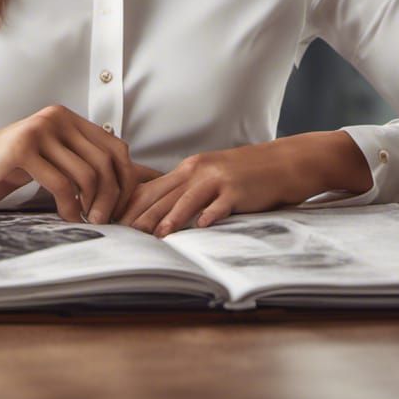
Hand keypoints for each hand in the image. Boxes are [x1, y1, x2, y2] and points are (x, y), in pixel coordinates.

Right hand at [0, 105, 163, 223]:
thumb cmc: (3, 171)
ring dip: (92, 205)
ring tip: (87, 221)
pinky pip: (62, 183)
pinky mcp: (23, 148)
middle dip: (112, 197)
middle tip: (105, 221)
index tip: (120, 209)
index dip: (125, 181)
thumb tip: (133, 183)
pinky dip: (70, 207)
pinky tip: (67, 218)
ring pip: (87, 173)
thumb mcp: (50, 163)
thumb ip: (82, 166)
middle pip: (106, 161)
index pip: (116, 147)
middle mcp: (57, 118)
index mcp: (67, 119)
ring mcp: (39, 130)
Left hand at [115, 135, 348, 237]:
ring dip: (171, 218)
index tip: (116, 224)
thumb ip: (188, 191)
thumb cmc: (245, 174)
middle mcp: (199, 170)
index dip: (132, 207)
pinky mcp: (238, 189)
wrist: (283, 162)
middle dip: (142, 216)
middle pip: (164, 195)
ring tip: (156, 236)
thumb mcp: (212, 177)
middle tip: (124, 236)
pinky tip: (201, 226)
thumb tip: (160, 214)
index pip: (152, 188)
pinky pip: (221, 204)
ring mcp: (218, 179)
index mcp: (189, 168)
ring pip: (187, 199)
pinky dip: (210, 215)